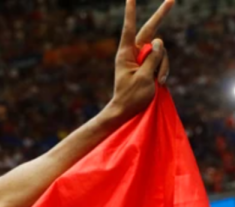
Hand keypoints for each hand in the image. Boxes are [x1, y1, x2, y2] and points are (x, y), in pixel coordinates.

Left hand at [106, 0, 172, 122]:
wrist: (126, 110)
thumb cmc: (131, 96)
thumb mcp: (143, 77)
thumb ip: (153, 58)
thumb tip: (159, 41)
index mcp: (125, 54)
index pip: (129, 29)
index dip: (131, 13)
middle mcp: (133, 52)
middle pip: (151, 31)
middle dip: (161, 16)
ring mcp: (142, 58)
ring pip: (161, 51)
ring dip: (163, 66)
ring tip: (157, 81)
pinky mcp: (149, 65)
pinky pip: (162, 61)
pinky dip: (164, 70)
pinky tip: (159, 83)